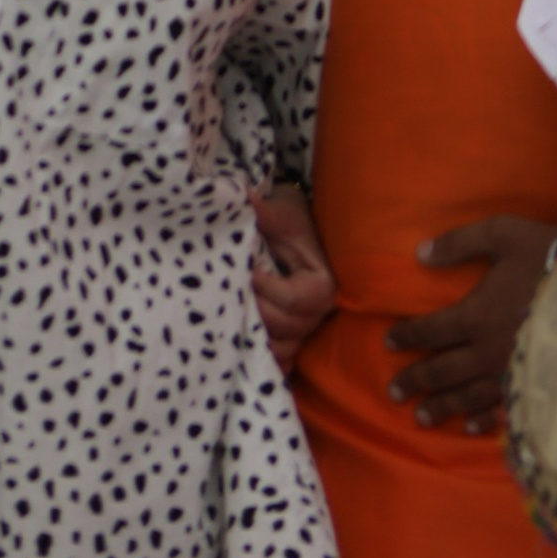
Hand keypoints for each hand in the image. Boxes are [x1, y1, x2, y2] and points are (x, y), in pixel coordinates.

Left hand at [250, 183, 334, 371]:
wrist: (301, 230)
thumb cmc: (294, 221)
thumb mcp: (282, 215)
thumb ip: (265, 212)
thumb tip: (245, 198)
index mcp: (323, 284)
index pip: (292, 300)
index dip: (264, 289)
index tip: (247, 271)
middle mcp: (320, 312)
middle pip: (284, 326)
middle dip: (255, 310)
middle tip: (233, 291)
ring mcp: (307, 328)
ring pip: (281, 348)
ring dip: (256, 336)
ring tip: (236, 314)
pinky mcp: (294, 337)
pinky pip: (281, 359)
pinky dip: (265, 357)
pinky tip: (244, 347)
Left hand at [387, 215, 556, 429]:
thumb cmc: (547, 256)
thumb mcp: (502, 234)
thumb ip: (459, 243)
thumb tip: (419, 253)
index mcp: (475, 314)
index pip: (431, 330)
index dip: (408, 336)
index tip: (389, 342)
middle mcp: (485, 350)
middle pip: (442, 370)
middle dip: (415, 380)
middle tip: (393, 393)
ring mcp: (507, 372)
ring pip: (466, 395)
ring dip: (441, 406)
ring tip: (421, 417)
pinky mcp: (529, 384)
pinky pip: (500, 408)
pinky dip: (482, 420)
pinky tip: (470, 427)